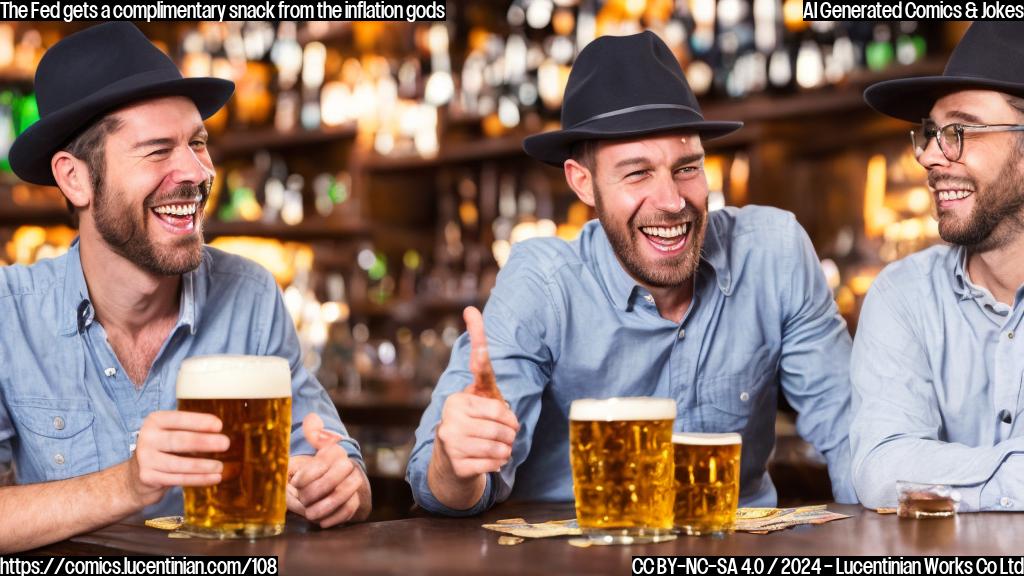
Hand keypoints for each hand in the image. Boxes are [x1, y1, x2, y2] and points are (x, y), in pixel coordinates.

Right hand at [128, 410, 228, 508]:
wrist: (137, 475)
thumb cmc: (164, 448)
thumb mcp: (172, 433)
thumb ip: (192, 430)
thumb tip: (218, 433)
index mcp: (155, 421)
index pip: (178, 419)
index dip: (199, 422)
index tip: (219, 425)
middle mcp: (147, 438)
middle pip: (178, 441)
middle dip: (204, 442)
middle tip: (226, 443)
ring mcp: (145, 458)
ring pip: (178, 464)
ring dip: (203, 466)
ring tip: (220, 466)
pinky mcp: (147, 477)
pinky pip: (178, 479)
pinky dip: (199, 479)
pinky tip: (214, 478)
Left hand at [287, 413, 368, 527]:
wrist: (334, 482)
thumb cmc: (314, 466)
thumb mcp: (308, 449)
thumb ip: (312, 433)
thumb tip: (312, 419)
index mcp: (334, 451)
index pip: (324, 461)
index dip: (308, 474)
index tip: (296, 483)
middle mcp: (348, 465)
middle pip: (336, 478)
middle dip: (316, 491)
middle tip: (303, 499)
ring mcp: (355, 482)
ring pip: (345, 494)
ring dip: (325, 506)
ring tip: (310, 514)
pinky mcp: (358, 500)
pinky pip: (351, 509)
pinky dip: (336, 517)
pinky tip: (322, 522)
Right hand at [434, 307, 519, 479]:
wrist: (451, 467)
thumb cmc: (473, 425)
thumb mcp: (480, 396)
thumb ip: (480, 365)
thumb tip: (470, 312)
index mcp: (458, 397)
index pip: (480, 367)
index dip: (479, 339)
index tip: (471, 310)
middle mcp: (450, 414)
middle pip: (504, 419)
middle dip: (511, 431)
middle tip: (503, 435)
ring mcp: (450, 439)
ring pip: (501, 444)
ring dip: (507, 449)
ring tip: (496, 448)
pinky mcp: (456, 463)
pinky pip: (494, 463)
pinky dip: (499, 464)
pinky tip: (488, 461)